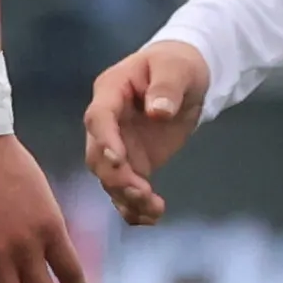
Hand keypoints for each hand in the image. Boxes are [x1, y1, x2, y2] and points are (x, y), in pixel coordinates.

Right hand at [81, 39, 207, 224]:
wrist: (185, 77)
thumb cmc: (177, 65)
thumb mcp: (176, 68)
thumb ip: (167, 88)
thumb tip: (158, 112)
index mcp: (110, 92)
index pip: (98, 118)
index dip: (104, 139)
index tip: (119, 159)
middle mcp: (107, 123)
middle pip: (97, 155)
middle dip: (116, 177)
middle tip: (141, 191)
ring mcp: (119, 146)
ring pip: (110, 178)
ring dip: (127, 197)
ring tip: (154, 207)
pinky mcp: (134, 163)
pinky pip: (127, 190)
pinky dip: (135, 208)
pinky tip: (154, 217)